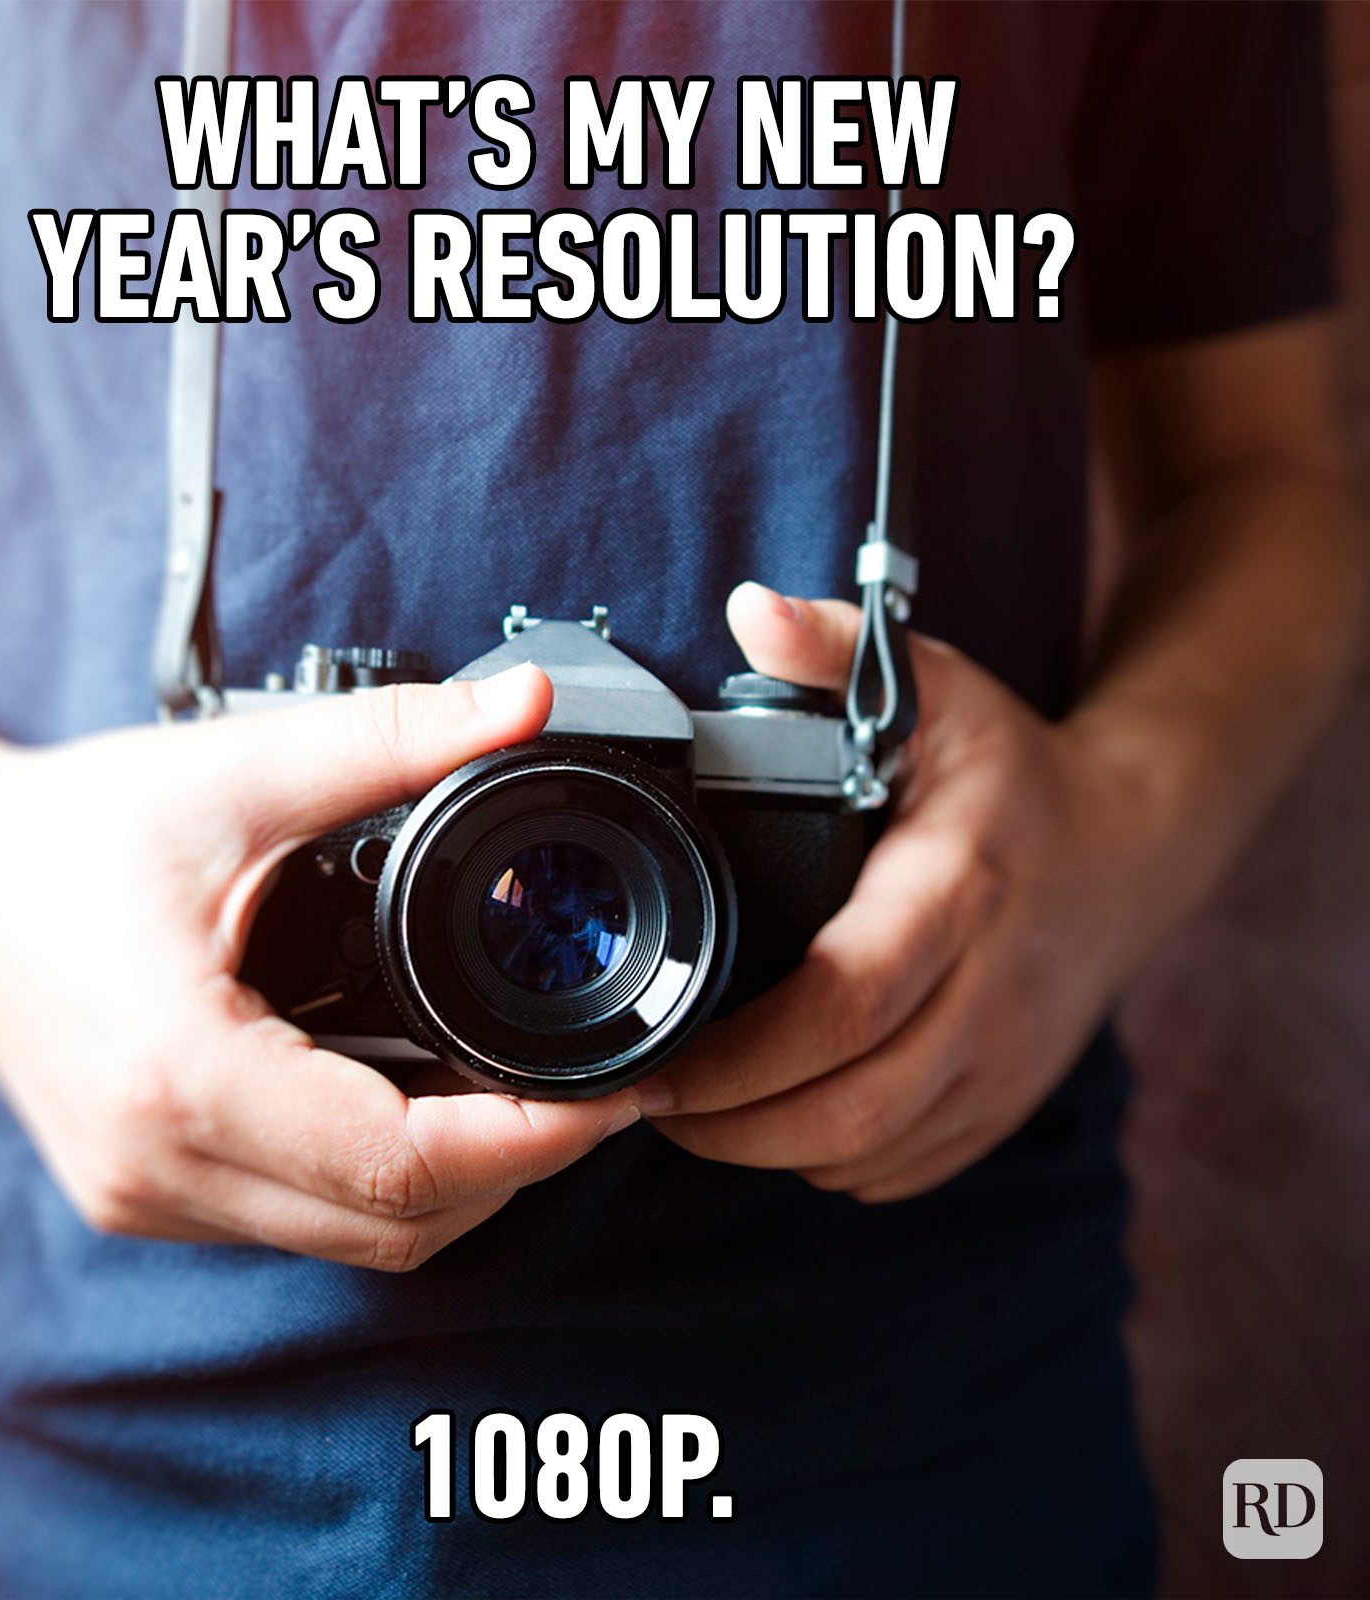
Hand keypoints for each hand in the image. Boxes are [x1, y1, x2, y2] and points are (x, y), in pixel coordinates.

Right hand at [0, 666, 640, 1268]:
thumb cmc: (67, 829)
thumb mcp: (237, 772)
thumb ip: (392, 739)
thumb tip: (522, 707)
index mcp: (179, 1074)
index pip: (403, 1165)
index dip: (535, 1139)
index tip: (617, 1092)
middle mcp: (157, 1165)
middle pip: (394, 1226)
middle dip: (519, 1167)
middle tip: (592, 1088)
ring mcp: (144, 1195)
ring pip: (353, 1240)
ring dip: (457, 1184)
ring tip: (527, 1095)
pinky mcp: (144, 1192)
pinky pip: (301, 1221)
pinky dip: (385, 1182)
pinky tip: (427, 1108)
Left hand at [638, 581, 1171, 1200]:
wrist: (1131, 850)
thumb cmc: (1008, 772)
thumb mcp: (933, 687)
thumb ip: (836, 646)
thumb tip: (749, 610)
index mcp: (957, 893)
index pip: (844, 1004)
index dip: (739, 1056)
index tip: (654, 1062)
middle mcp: (991, 996)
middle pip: (851, 1110)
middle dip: (731, 1128)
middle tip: (650, 1098)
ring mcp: (1007, 1064)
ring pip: (871, 1154)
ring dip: (767, 1148)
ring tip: (694, 1112)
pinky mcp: (1006, 1104)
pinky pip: (903, 1170)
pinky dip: (827, 1158)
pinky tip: (778, 1117)